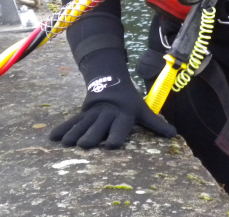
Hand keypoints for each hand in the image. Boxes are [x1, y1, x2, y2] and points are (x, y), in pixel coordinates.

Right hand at [49, 78, 175, 148]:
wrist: (111, 82)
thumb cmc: (130, 103)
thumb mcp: (144, 110)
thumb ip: (157, 124)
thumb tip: (175, 135)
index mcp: (124, 114)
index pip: (121, 126)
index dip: (116, 135)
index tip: (111, 145)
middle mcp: (108, 114)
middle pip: (99, 126)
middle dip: (92, 135)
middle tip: (85, 145)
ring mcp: (93, 113)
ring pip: (83, 124)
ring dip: (74, 133)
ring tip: (67, 143)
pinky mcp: (83, 113)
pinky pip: (72, 121)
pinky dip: (63, 128)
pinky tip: (53, 138)